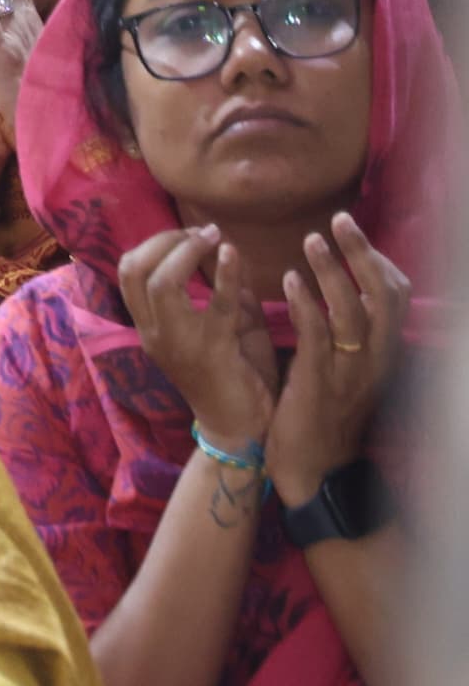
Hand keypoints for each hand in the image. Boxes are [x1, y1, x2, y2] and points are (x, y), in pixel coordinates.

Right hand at [118, 224, 278, 460]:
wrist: (242, 427)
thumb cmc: (235, 377)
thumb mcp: (220, 328)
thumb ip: (221, 294)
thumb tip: (231, 257)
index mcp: (149, 327)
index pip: (128, 271)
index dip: (155, 243)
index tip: (191, 234)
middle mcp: (153, 332)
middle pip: (134, 269)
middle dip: (166, 239)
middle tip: (201, 232)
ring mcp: (177, 343)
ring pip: (161, 282)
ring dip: (187, 250)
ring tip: (213, 237)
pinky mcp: (211, 350)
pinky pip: (214, 304)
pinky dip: (224, 272)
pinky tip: (233, 253)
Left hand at [267, 213, 407, 506]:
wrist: (312, 466)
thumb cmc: (323, 413)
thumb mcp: (346, 369)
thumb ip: (347, 334)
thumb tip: (339, 292)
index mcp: (385, 351)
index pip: (396, 295)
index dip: (378, 260)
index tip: (353, 233)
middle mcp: (377, 357)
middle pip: (385, 293)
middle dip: (362, 252)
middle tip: (338, 219)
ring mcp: (350, 370)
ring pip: (353, 310)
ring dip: (333, 270)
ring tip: (311, 240)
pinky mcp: (319, 381)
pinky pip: (319, 336)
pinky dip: (307, 303)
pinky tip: (288, 280)